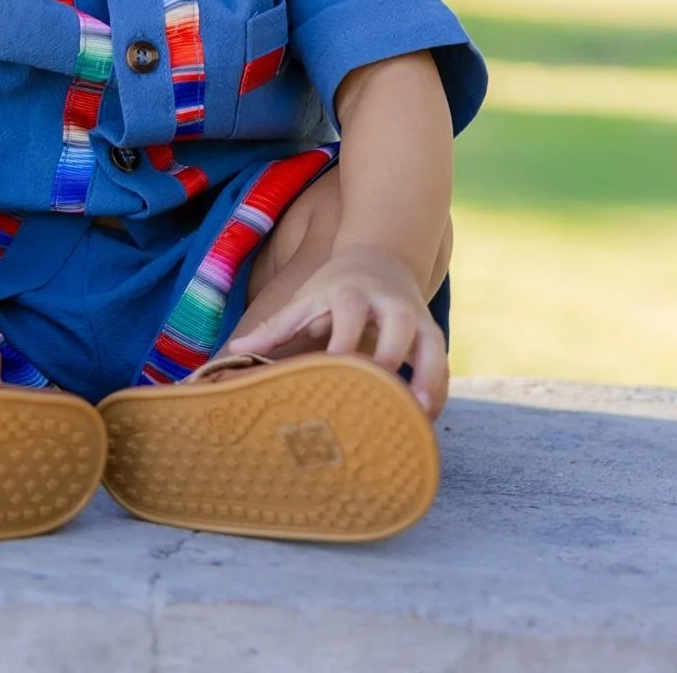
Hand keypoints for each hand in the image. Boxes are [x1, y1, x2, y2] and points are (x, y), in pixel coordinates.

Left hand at [228, 245, 447, 417]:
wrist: (381, 257)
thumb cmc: (333, 287)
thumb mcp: (305, 299)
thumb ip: (275, 327)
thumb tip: (235, 350)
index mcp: (351, 291)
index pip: (349, 311)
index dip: (344, 339)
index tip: (334, 369)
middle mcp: (389, 301)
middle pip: (399, 324)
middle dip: (392, 357)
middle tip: (381, 397)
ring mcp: (416, 316)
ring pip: (431, 345)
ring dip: (428, 378)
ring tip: (419, 416)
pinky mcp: (432, 334)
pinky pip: (441, 363)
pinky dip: (437, 390)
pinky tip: (426, 419)